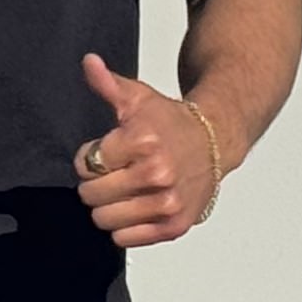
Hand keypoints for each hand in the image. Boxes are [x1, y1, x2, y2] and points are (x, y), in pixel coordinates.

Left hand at [73, 52, 221, 247]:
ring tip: (126, 189)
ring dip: (108, 206)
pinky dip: (125, 227)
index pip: (86, 164)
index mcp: (143, 141)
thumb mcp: (138, 98)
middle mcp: (157, 174)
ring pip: (104, 220)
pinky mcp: (174, 226)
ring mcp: (167, 204)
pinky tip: (137, 206)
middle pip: (91, 195)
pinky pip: (125, 239)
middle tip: (115, 172)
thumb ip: (108, 83)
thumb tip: (89, 62)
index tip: (108, 152)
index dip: (91, 157)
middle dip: (96, 183)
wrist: (214, 141)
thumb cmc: (171, 122)